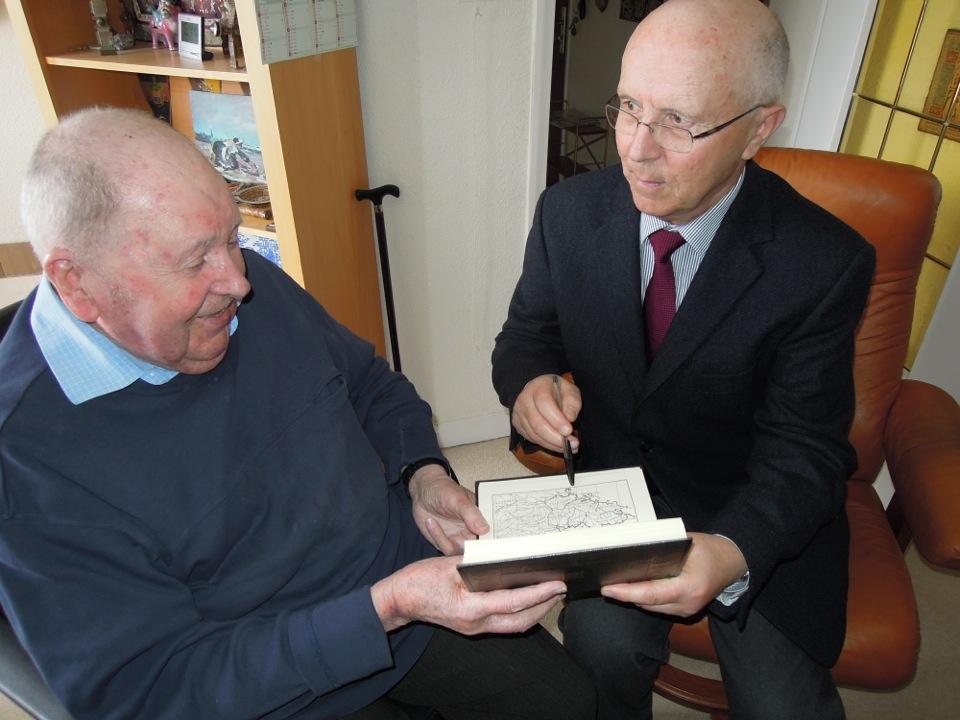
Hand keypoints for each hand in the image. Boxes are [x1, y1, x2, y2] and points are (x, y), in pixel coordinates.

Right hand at [371, 555, 566, 633]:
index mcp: (471, 608)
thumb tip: (503, 559)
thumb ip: (476, 564)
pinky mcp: (471, 625)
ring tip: (549, 595)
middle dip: (543, 607)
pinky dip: (518, 612)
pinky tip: (525, 600)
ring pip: (513, 625)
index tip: (558, 586)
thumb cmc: (419, 580)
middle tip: (560, 591)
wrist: (400, 600)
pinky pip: (502, 623)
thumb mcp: (448, 565)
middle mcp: (476, 624)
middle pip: (519, 621)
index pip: (514, 602)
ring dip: (533, 612)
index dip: (539, 594)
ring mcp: (474, 628)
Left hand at [408, 463, 488, 554]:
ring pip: (461, 553)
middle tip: (458, 541)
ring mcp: (460, 538)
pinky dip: (437, 537)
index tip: (483, 543)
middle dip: (470, 550)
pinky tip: (430, 522)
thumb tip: (484, 529)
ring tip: (432, 522)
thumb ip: (471, 514)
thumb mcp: (457, 499)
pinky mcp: (446, 542)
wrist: (423, 492)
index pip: (493, 535)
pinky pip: (446, 549)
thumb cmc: (443, 490)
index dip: (492, 543)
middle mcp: (474, 531)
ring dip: (445, 540)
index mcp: (482, 518)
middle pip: (479, 550)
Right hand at [511, 374, 580, 452]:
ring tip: (569, 447)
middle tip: (572, 444)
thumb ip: (572, 403)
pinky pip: (532, 439)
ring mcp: (519, 414)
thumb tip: (570, 418)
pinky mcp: (518, 425)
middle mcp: (524, 400)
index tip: (569, 430)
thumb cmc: (556, 391)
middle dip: (555, 437)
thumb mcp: (570, 391)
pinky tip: (558, 446)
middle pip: (537, 423)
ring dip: (552, 444)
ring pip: (534, 434)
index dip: (556, 419)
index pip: (544, 404)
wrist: (539, 390)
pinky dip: (546, 445)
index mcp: (538, 387)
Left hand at [600, 533, 747, 616]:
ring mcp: (687, 610)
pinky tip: (632, 587)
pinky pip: (659, 606)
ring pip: (651, 607)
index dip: (626, 592)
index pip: (651, 594)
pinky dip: (645, 598)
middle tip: (605, 582)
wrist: (733, 562)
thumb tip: (632, 551)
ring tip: (614, 584)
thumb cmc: (710, 549)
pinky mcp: (685, 611)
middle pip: (647, 603)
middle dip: (625, 594)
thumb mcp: (687, 543)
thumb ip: (661, 550)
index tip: (607, 588)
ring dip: (633, 597)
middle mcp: (687, 604)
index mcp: (689, 588)